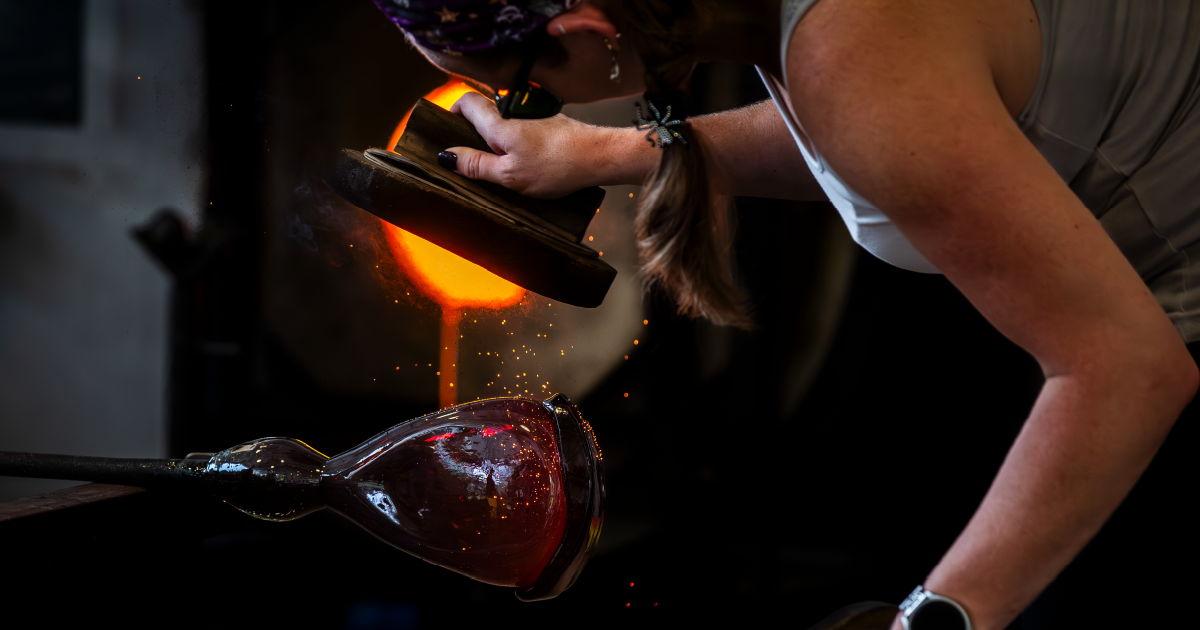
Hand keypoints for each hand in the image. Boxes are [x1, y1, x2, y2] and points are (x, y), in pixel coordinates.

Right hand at [445, 92, 624, 198]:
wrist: (599, 157)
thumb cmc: (556, 166)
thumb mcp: (509, 175)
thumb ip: (477, 165)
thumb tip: (446, 156)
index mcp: (500, 125)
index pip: (467, 101)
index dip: (453, 112)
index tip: (447, 130)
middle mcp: (515, 116)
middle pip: (486, 116)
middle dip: (474, 135)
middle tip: (471, 162)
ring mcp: (536, 121)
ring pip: (507, 129)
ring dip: (499, 146)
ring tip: (501, 173)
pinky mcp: (552, 129)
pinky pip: (526, 137)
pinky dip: (520, 150)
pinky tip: (528, 171)